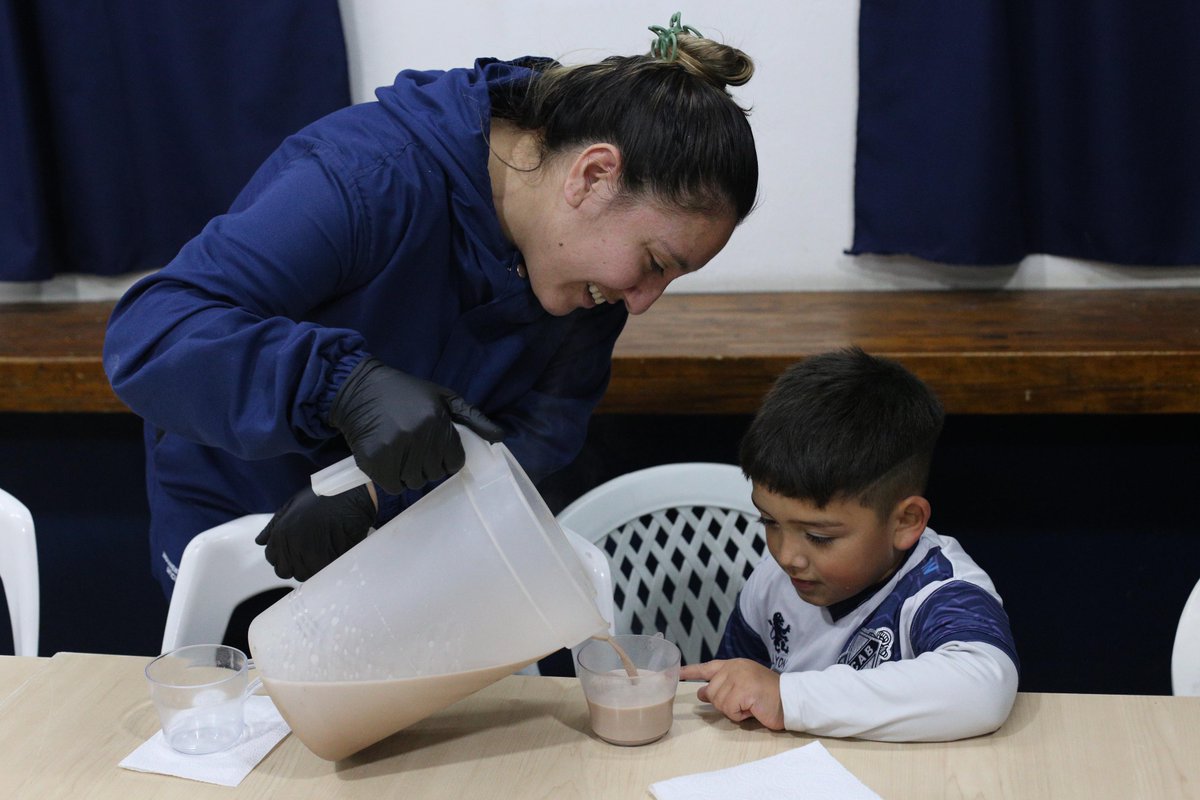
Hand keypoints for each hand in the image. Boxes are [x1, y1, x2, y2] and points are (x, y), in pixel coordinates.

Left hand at [255, 484, 376, 580]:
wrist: (351, 495)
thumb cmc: (324, 496)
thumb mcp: (293, 504)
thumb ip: (274, 525)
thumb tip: (259, 541)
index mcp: (280, 533)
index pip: (272, 558)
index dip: (284, 555)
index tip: (298, 549)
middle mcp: (290, 545)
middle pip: (285, 571)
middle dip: (296, 564)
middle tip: (312, 552)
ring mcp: (307, 554)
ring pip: (303, 575)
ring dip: (311, 567)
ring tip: (324, 551)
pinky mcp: (326, 560)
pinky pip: (319, 574)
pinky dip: (325, 567)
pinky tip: (333, 553)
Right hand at [329, 357, 505, 493]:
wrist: (360, 389)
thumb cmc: (405, 393)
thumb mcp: (442, 397)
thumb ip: (472, 418)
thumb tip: (499, 437)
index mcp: (437, 421)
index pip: (455, 461)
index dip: (447, 458)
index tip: (435, 449)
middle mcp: (418, 436)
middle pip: (435, 474)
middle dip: (428, 465)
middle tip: (414, 448)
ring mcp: (395, 449)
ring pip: (415, 482)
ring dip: (409, 473)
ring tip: (401, 452)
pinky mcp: (374, 461)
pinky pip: (394, 487)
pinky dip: (392, 479)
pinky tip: (388, 460)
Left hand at [679, 658, 784, 729]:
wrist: (790, 699)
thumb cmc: (767, 696)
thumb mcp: (743, 688)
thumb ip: (723, 687)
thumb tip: (701, 693)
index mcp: (734, 665)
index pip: (708, 667)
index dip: (691, 671)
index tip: (677, 673)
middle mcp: (734, 668)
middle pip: (712, 692)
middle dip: (724, 703)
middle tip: (743, 703)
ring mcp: (739, 677)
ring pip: (720, 702)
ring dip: (734, 710)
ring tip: (750, 705)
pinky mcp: (744, 690)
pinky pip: (730, 710)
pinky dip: (740, 715)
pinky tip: (752, 709)